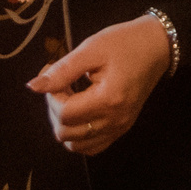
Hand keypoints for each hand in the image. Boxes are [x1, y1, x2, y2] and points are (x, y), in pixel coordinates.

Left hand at [28, 17, 171, 156]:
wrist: (157, 46)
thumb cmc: (124, 43)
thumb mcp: (91, 49)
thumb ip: (62, 70)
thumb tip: (33, 87)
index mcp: (108, 100)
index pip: (65, 113)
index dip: (51, 96)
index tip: (54, 73)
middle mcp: (115, 121)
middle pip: (66, 133)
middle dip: (55, 109)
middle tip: (60, 84)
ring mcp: (119, 128)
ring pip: (76, 145)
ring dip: (65, 125)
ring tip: (70, 98)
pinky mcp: (122, 129)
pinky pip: (92, 146)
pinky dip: (79, 135)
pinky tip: (80, 113)